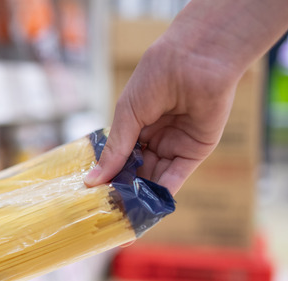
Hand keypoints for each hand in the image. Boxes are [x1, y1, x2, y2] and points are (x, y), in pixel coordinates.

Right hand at [84, 32, 240, 193]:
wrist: (195, 62)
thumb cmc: (156, 78)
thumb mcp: (127, 114)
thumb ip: (115, 149)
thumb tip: (92, 180)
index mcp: (136, 124)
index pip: (120, 155)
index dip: (109, 172)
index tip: (94, 191)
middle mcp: (155, 136)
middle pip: (137, 169)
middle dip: (124, 186)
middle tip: (107, 205)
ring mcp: (175, 144)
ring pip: (155, 175)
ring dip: (141, 192)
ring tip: (124, 209)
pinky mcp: (195, 151)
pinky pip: (177, 175)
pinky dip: (163, 190)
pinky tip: (149, 205)